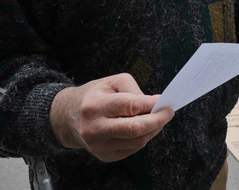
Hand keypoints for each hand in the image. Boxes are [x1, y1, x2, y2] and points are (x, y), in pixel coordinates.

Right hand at [50, 74, 173, 162]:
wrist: (69, 117)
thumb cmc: (95, 95)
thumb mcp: (112, 82)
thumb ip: (134, 90)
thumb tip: (155, 104)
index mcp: (95, 106)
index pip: (130, 106)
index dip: (152, 105)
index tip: (166, 102)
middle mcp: (94, 128)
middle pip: (134, 129)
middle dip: (158, 121)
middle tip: (169, 113)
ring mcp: (98, 146)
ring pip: (137, 141)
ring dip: (153, 130)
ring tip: (157, 119)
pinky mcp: (104, 156)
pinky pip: (132, 149)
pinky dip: (143, 138)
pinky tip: (143, 128)